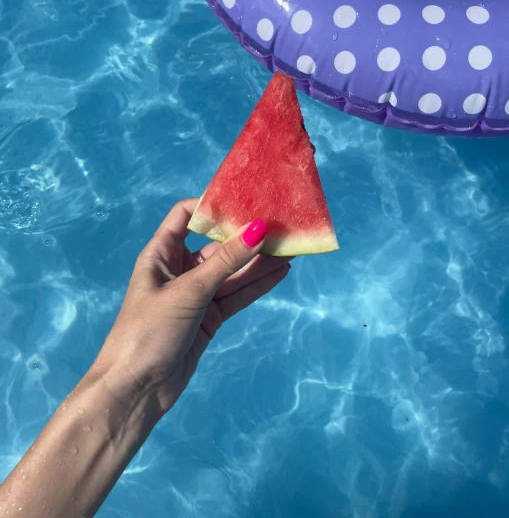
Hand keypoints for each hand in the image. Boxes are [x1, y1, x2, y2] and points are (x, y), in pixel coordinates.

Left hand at [92, 199, 290, 415]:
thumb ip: (226, 262)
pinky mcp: (209, 317)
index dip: (213, 205)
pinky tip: (281, 272)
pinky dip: (257, 284)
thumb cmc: (149, 331)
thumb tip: (259, 228)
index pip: (187, 215)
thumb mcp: (189, 292)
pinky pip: (237, 295)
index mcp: (161, 253)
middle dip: (246, 236)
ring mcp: (196, 294)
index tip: (246, 199)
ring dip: (258, 261)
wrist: (136, 391)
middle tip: (281, 224)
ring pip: (232, 271)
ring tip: (291, 247)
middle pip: (217, 244)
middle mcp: (180, 269)